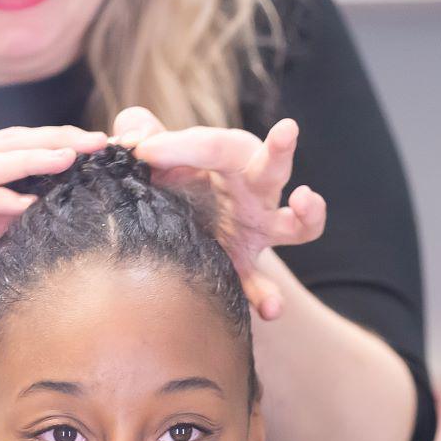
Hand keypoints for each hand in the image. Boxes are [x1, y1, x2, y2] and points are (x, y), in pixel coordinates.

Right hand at [0, 125, 110, 324]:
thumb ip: (8, 216)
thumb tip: (51, 207)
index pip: (12, 142)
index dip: (55, 138)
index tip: (98, 142)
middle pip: (4, 143)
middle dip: (53, 139)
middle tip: (96, 141)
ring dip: (29, 159)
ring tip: (68, 160)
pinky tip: (26, 202)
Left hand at [111, 107, 326, 320]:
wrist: (174, 220)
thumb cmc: (168, 173)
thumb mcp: (151, 146)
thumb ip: (138, 129)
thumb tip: (133, 137)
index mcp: (231, 156)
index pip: (214, 146)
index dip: (178, 146)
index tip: (142, 152)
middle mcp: (253, 191)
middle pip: (273, 168)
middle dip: (280, 151)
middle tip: (287, 130)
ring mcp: (257, 231)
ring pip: (295, 226)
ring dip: (307, 216)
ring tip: (306, 201)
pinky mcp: (244, 266)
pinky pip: (261, 286)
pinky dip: (268, 298)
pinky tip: (270, 311)